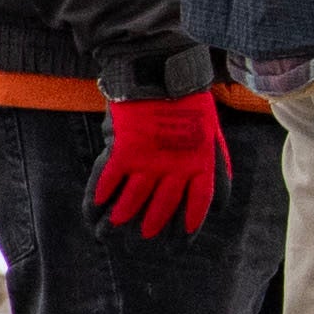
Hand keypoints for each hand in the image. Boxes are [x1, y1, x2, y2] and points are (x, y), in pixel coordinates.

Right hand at [86, 89, 225, 238]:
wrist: (164, 72)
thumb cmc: (191, 105)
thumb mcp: (213, 136)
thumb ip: (216, 168)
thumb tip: (219, 207)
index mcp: (202, 163)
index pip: (199, 203)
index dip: (189, 224)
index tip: (181, 241)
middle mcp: (177, 166)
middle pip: (164, 206)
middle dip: (154, 226)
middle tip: (145, 240)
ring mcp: (149, 159)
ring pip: (133, 199)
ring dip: (121, 218)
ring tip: (112, 231)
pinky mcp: (124, 149)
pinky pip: (108, 180)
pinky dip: (98, 198)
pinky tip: (93, 211)